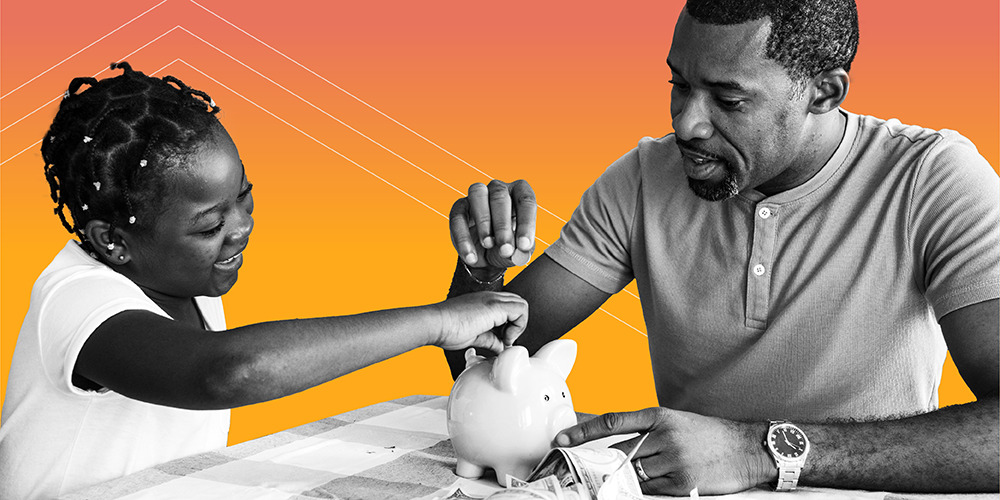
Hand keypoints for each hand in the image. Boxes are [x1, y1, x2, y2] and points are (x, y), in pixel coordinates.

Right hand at [432, 291, 527, 352]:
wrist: (435, 324)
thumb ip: (490, 339)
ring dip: (519, 325)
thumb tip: (501, 347)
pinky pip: (521, 310)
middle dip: (517, 324)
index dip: (511, 324)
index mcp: (485, 302)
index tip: (501, 340)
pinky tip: (504, 339)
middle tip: (505, 339)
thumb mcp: (474, 336)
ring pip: (522, 305)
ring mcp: (493, 299)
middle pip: (518, 303)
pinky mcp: (495, 306)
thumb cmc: (447, 330)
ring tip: (505, 339)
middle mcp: (491, 297)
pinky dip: (518, 326)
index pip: (509, 307)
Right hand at [449, 180, 535, 271]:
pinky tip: (472, 257)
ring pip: (477, 195)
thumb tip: (520, 252)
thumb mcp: (518, 251)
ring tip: (488, 245)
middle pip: (500, 196)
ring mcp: (477, 195)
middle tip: (505, 250)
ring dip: (483, 222)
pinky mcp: (459, 207)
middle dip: (503, 226)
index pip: (525, 200)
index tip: (524, 246)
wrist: (487, 255)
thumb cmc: (508, 245)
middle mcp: (498, 189)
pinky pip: (458, 217)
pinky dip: (463, 239)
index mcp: (519, 193)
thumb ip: (521, 251)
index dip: (526, 223)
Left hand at [553, 407, 774, 494]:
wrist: (747, 448)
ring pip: (632, 473)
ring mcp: (673, 460)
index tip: (562, 438)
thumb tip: (612, 446)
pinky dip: (645, 490)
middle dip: (602, 463)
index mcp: (659, 416)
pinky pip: (651, 490)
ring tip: (623, 479)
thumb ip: (646, 432)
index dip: (583, 430)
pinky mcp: (682, 483)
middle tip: (587, 470)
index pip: (612, 421)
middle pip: (618, 453)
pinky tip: (652, 485)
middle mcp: (664, 436)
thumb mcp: (676, 422)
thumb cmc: (709, 435)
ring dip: (625, 478)